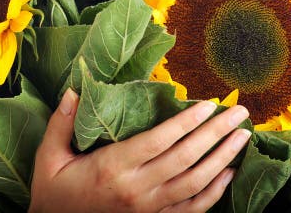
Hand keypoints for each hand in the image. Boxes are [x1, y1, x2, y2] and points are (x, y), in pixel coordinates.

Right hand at [29, 89, 250, 212]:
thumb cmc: (52, 192)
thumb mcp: (49, 156)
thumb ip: (61, 123)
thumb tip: (74, 91)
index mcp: (111, 167)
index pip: (159, 141)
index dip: (186, 123)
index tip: (207, 104)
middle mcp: (136, 189)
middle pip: (185, 158)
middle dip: (215, 133)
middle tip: (239, 112)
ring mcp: (149, 209)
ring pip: (195, 182)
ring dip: (223, 158)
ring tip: (241, 137)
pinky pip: (192, 208)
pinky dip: (215, 191)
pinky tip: (229, 173)